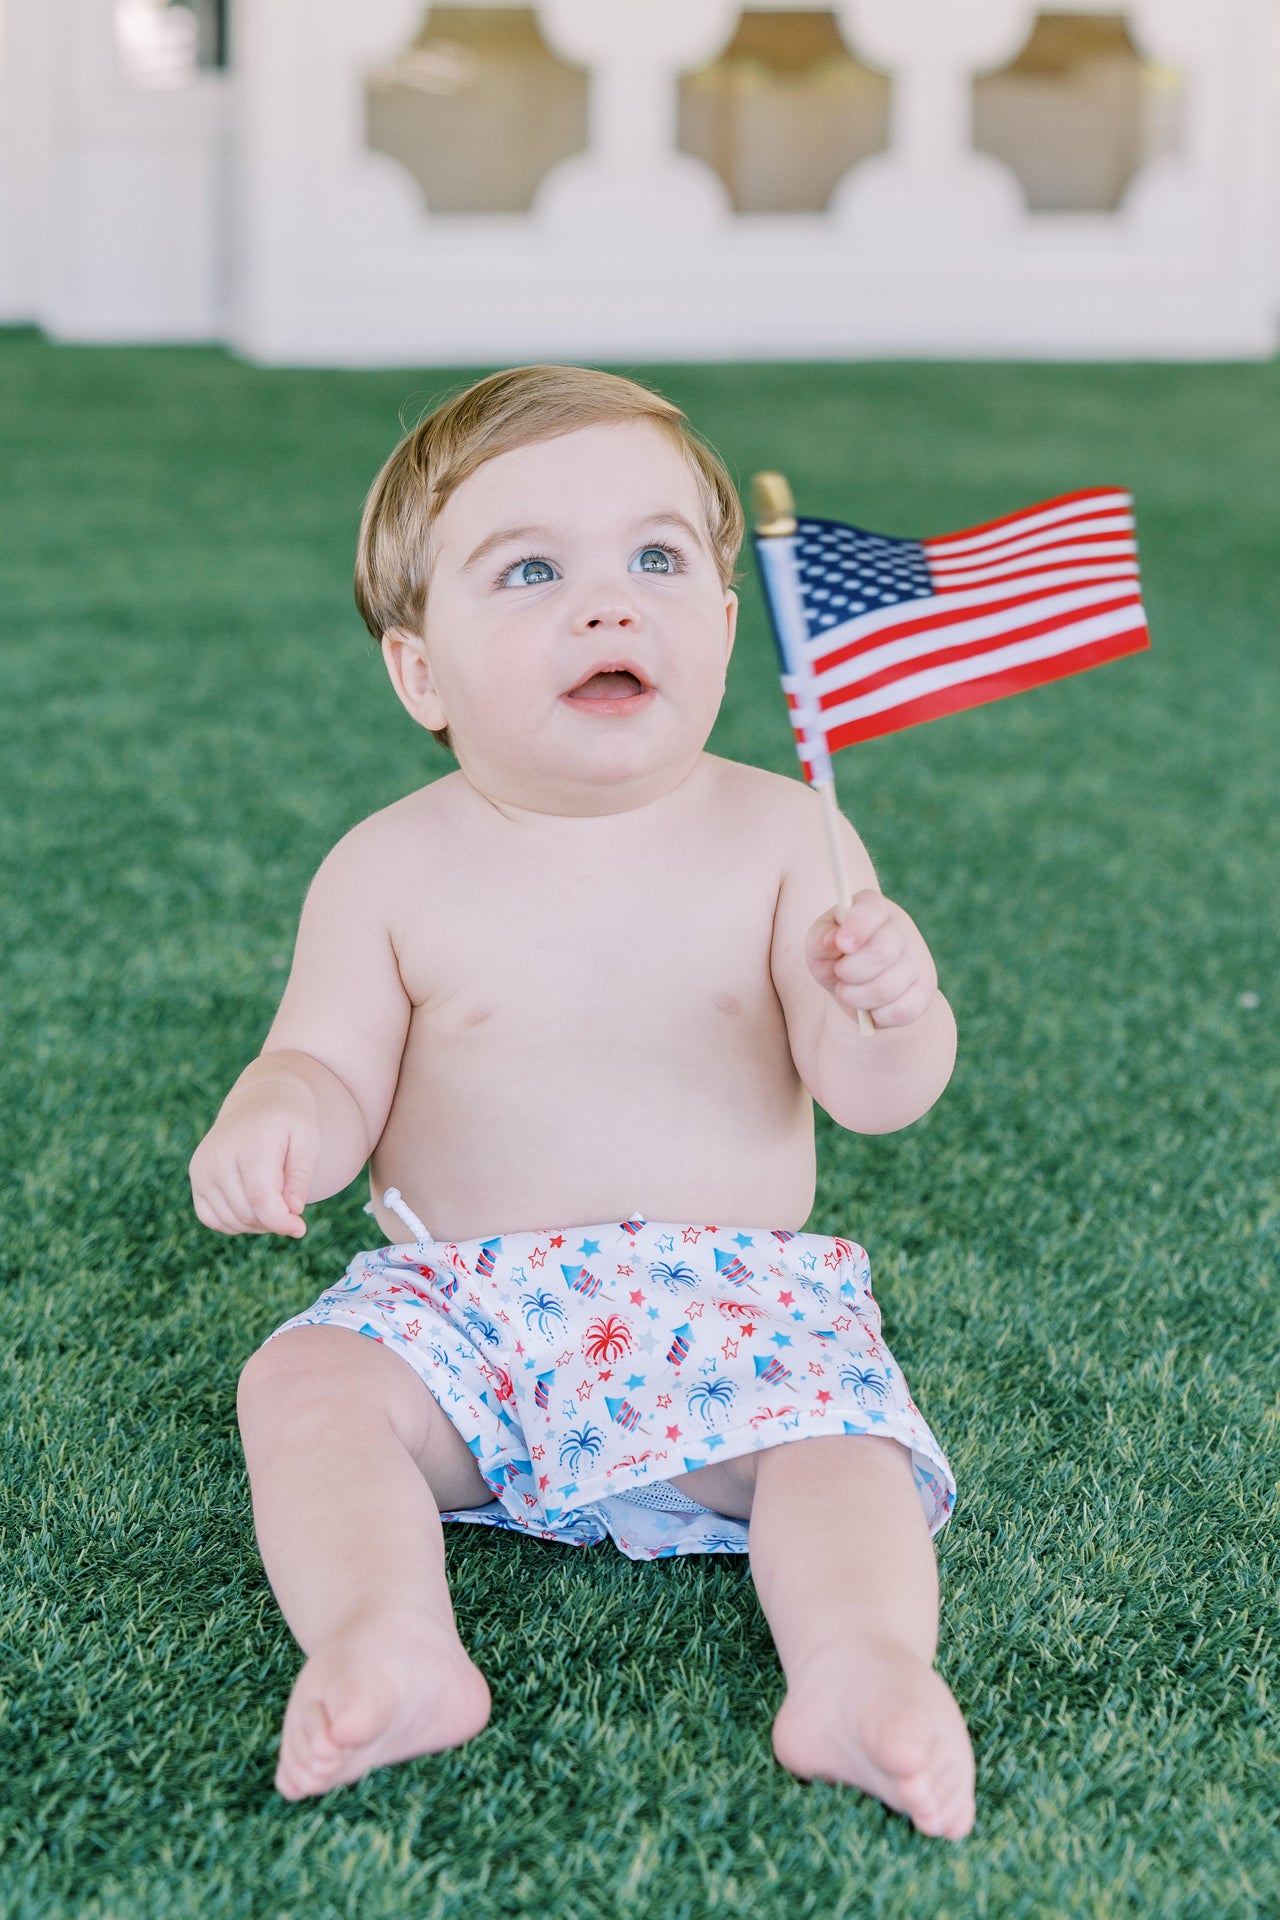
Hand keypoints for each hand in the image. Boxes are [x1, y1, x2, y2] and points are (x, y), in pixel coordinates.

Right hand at [188, 1075, 317, 1236]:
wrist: (260, 1100)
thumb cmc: (290, 1121)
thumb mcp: (307, 1140)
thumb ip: (301, 1176)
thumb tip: (293, 1211)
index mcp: (251, 1142)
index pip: (261, 1196)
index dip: (281, 1220)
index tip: (300, 1229)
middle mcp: (219, 1155)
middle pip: (248, 1212)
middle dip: (274, 1219)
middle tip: (291, 1203)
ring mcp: (203, 1168)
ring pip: (231, 1220)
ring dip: (257, 1223)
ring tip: (275, 1200)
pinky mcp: (197, 1178)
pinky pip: (212, 1219)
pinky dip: (235, 1222)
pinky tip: (253, 1205)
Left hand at [806, 888, 937, 1029]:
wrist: (860, 986)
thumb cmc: (837, 957)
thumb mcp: (820, 944)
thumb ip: (821, 938)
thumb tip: (834, 941)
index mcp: (874, 908)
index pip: (872, 910)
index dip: (856, 928)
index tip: (842, 944)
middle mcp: (902, 930)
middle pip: (880, 953)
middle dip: (849, 971)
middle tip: (840, 973)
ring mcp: (918, 961)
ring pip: (886, 988)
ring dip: (856, 997)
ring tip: (847, 992)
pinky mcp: (924, 992)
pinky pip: (901, 1011)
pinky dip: (877, 1016)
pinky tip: (870, 1007)